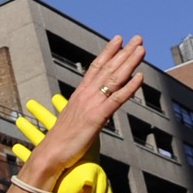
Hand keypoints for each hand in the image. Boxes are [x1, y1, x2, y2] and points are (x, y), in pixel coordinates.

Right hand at [12, 34, 144, 192]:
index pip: (96, 68)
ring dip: (129, 62)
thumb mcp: (75, 121)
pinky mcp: (96, 118)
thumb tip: (97, 112)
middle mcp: (85, 95)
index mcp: (80, 94)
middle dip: (124, 52)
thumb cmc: (61, 142)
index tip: (118, 40)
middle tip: (138, 38)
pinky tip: (140, 77)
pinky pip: (116, 99)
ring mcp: (91, 105)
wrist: (50, 154)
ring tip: (141, 49)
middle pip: (108, 68)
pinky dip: (129, 87)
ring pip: (114, 79)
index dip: (108, 52)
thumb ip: (87, 112)